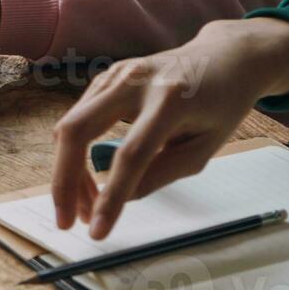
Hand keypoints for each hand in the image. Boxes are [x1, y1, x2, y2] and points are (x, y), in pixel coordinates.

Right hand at [50, 18, 288, 239]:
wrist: (225, 57)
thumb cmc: (222, 103)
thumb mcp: (206, 147)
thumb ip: (164, 173)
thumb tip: (123, 198)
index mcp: (171, 99)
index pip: (131, 154)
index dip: (110, 196)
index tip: (98, 231)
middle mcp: (135, 81)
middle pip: (78, 131)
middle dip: (64, 181)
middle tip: (67, 221)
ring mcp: (115, 74)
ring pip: (69, 126)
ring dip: (67, 172)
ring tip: (83, 207)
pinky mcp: (105, 77)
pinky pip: (76, 117)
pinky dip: (73, 153)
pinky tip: (85, 177)